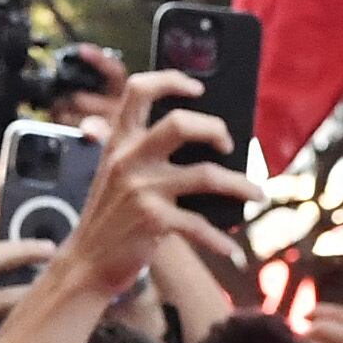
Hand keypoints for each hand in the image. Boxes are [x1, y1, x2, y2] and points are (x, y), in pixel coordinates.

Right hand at [56, 72, 257, 301]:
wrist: (86, 262)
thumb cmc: (110, 218)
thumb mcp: (115, 176)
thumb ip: (143, 155)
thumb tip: (204, 145)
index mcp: (118, 143)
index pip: (139, 91)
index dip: (170, 80)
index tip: (197, 88)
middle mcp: (128, 160)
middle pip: (180, 123)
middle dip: (215, 129)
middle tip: (229, 144)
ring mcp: (141, 190)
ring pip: (206, 175)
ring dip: (240, 185)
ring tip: (257, 193)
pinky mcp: (153, 220)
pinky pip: (199, 225)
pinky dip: (219, 240)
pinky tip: (230, 249)